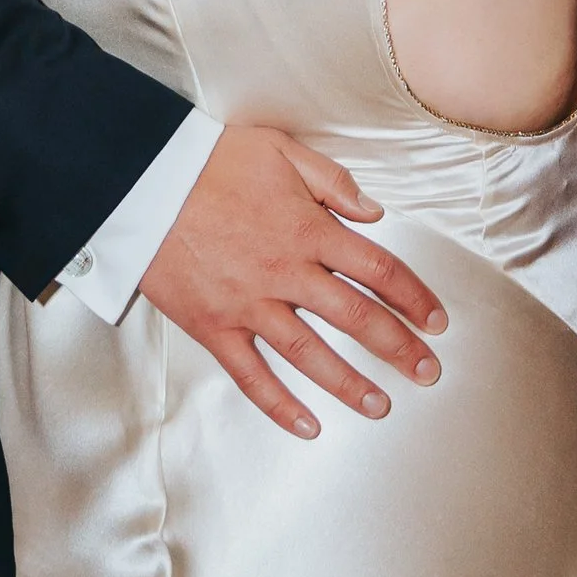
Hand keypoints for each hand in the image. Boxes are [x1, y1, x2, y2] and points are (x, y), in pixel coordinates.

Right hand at [137, 127, 446, 437]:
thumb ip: (333, 181)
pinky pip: (251, 374)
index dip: (414, 297)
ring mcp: (249, 304)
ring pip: (311, 354)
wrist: (141, 182)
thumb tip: (373, 212)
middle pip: (356, 318)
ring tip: (380, 406)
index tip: (435, 320)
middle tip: (427, 372)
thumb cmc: (208, 160)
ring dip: (350, 384)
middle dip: (398, 348)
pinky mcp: (214, 326)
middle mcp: (286, 272)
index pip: (379, 269)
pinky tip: (307, 426)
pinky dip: (279, 405)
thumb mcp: (280, 150)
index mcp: (309, 229)